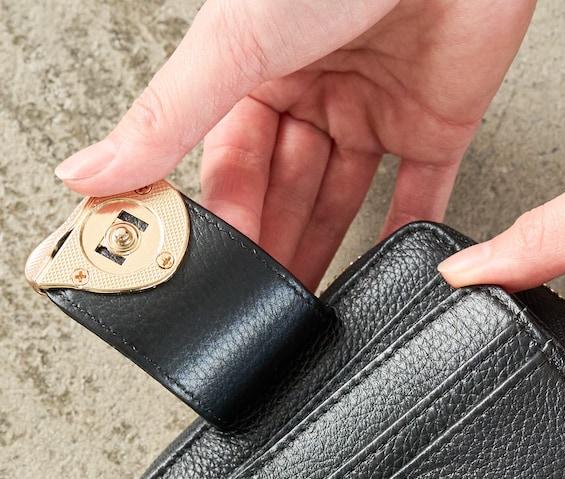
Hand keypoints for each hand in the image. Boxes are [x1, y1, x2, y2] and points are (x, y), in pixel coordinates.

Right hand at [54, 0, 534, 287]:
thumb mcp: (235, 43)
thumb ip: (168, 118)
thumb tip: (89, 172)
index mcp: (257, 71)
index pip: (230, 169)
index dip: (225, 227)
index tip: (215, 280)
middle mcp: (315, 91)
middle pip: (286, 192)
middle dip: (276, 251)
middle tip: (265, 310)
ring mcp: (376, 107)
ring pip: (344, 200)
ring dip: (328, 254)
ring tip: (312, 311)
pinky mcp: (438, 121)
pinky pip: (421, 192)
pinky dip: (406, 234)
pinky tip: (387, 274)